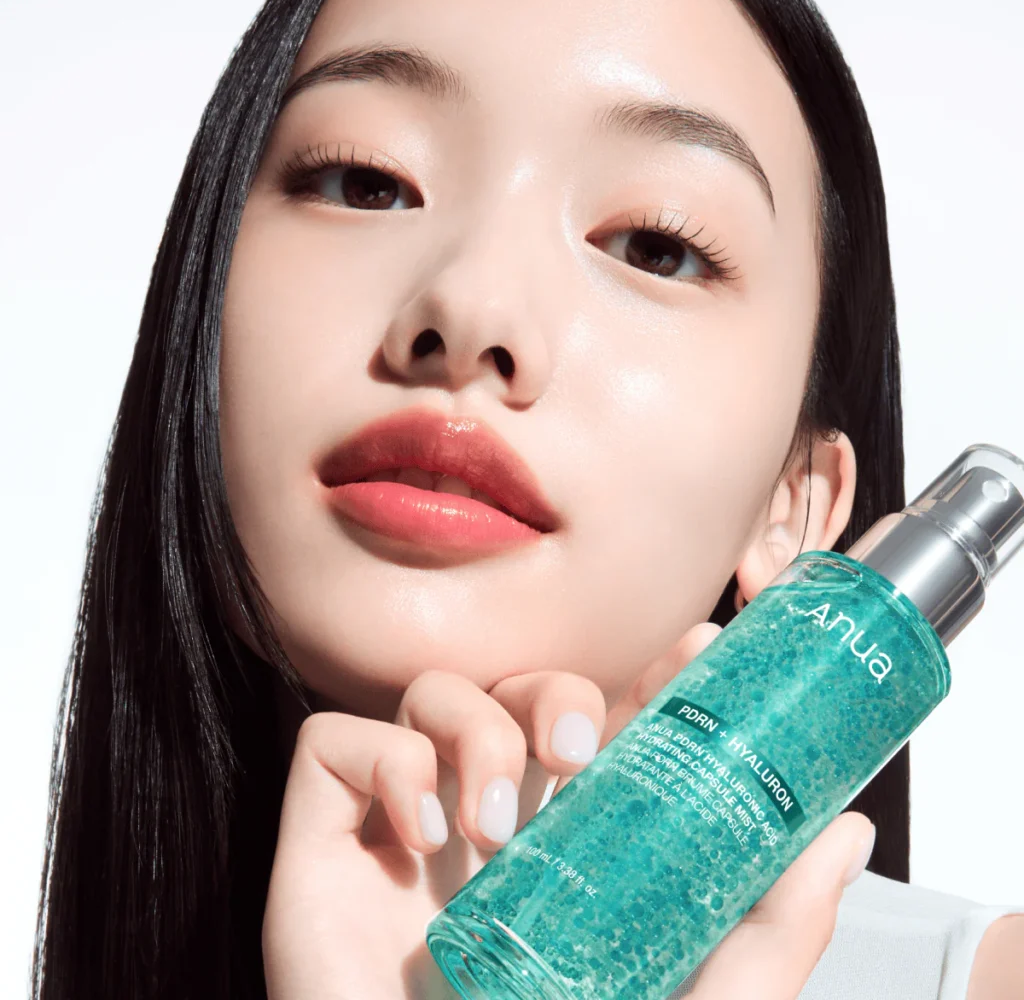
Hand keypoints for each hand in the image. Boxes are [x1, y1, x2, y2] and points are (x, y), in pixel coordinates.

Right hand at [261, 623, 874, 999]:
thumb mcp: (695, 999)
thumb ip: (770, 928)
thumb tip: (848, 831)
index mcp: (561, 844)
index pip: (607, 721)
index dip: (647, 674)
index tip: (697, 649)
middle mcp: (485, 820)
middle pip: (516, 685)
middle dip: (555, 691)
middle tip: (576, 753)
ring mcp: (402, 824)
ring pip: (431, 693)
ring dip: (473, 729)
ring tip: (494, 821)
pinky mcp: (323, 839)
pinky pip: (333, 741)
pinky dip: (383, 765)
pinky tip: (419, 838)